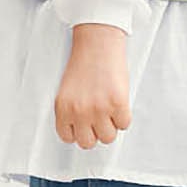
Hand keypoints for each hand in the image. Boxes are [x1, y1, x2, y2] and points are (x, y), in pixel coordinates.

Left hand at [54, 23, 132, 148]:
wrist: (98, 43)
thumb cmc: (84, 63)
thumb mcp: (68, 91)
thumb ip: (71, 112)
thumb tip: (82, 130)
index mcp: (63, 108)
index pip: (68, 138)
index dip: (79, 132)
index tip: (85, 125)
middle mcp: (79, 111)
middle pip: (88, 143)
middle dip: (95, 133)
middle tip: (99, 119)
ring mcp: (99, 109)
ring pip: (108, 137)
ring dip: (111, 126)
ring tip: (110, 110)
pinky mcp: (118, 103)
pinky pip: (124, 124)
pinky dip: (124, 116)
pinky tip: (119, 103)